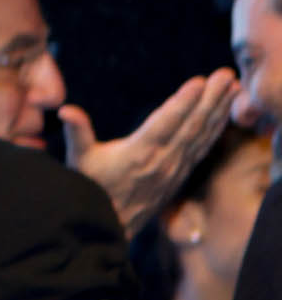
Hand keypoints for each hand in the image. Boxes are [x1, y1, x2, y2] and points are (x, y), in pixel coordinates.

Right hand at [60, 67, 238, 235]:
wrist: (109, 225)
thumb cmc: (91, 188)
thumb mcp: (79, 159)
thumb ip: (77, 132)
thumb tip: (66, 110)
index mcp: (139, 153)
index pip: (166, 123)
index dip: (183, 102)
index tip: (199, 82)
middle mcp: (162, 161)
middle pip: (192, 125)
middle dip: (211, 99)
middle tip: (227, 74)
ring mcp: (175, 169)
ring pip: (202, 135)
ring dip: (219, 110)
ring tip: (234, 87)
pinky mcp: (181, 174)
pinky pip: (203, 148)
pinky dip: (216, 129)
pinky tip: (225, 114)